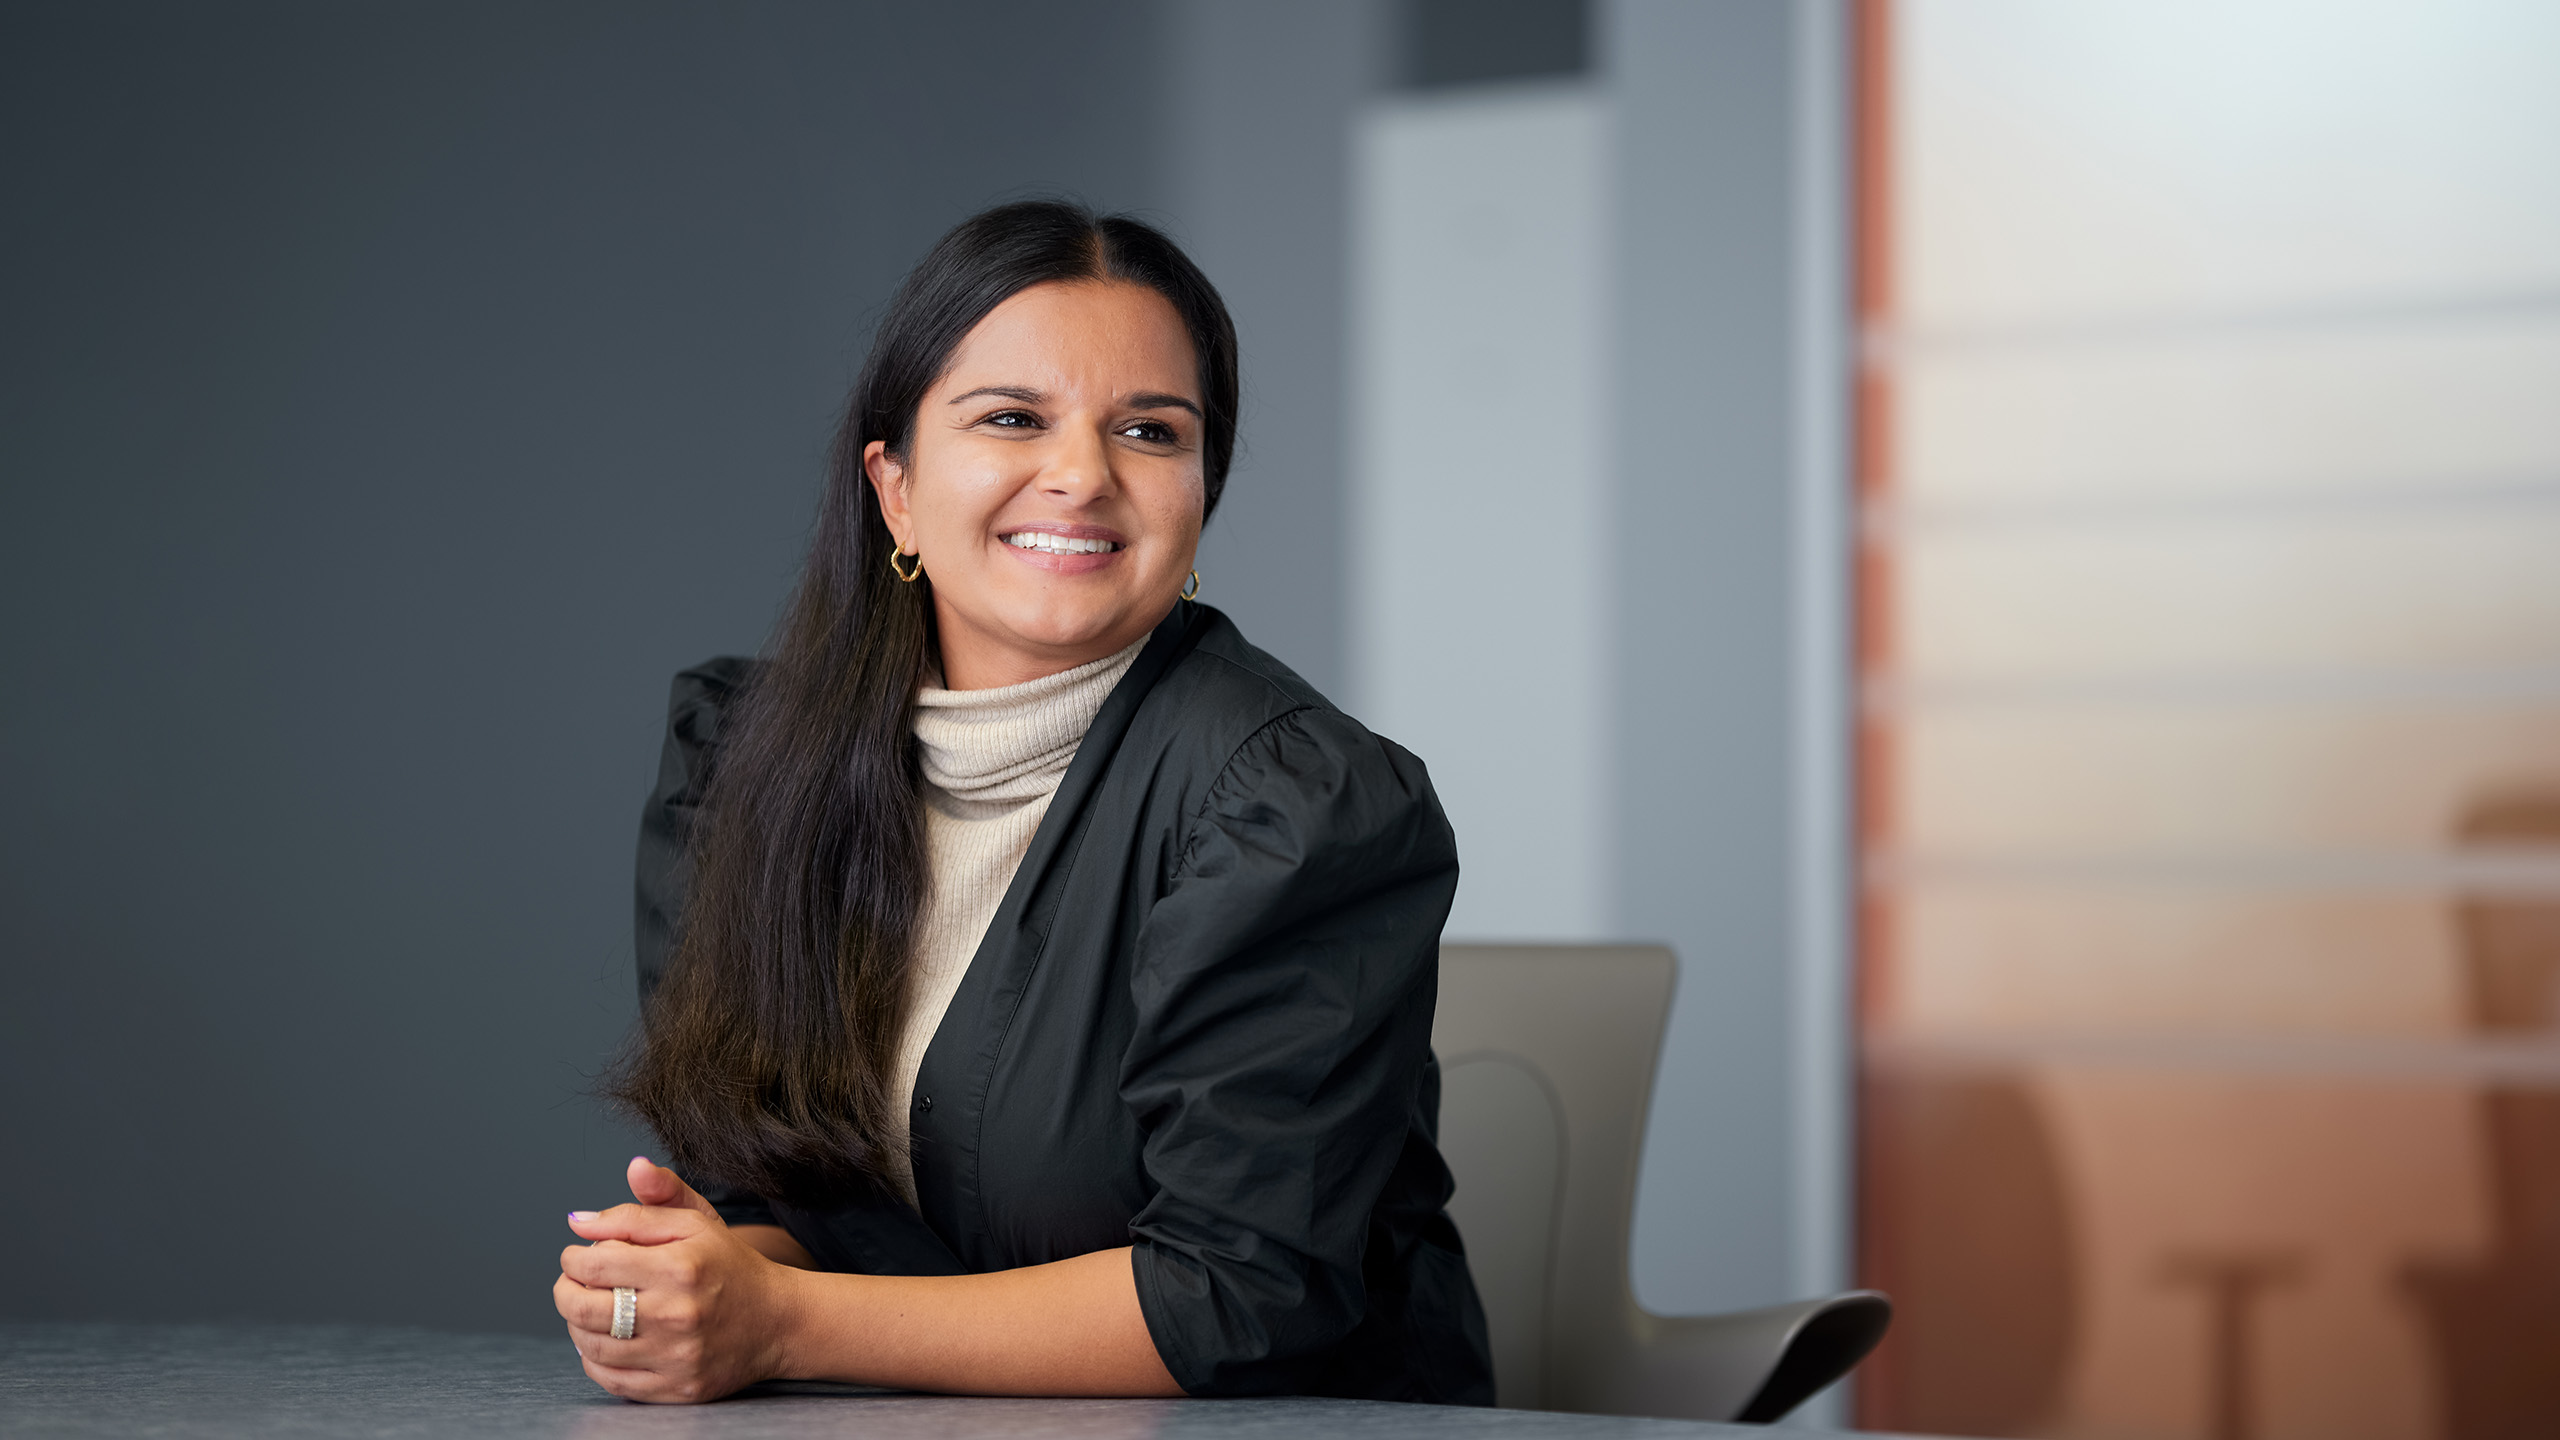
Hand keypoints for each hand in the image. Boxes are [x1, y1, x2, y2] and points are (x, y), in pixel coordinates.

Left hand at [556, 1156, 802, 1402]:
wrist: (778, 1321)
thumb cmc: (731, 1266)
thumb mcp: (694, 1222)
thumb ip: (639, 1209)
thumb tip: (577, 1221)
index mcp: (680, 1266)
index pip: (594, 1264)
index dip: (573, 1258)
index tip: (577, 1257)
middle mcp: (677, 1313)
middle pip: (583, 1308)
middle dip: (564, 1292)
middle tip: (572, 1284)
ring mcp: (677, 1356)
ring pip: (591, 1347)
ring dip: (577, 1325)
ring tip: (590, 1310)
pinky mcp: (677, 1387)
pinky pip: (611, 1380)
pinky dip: (595, 1361)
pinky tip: (606, 1341)